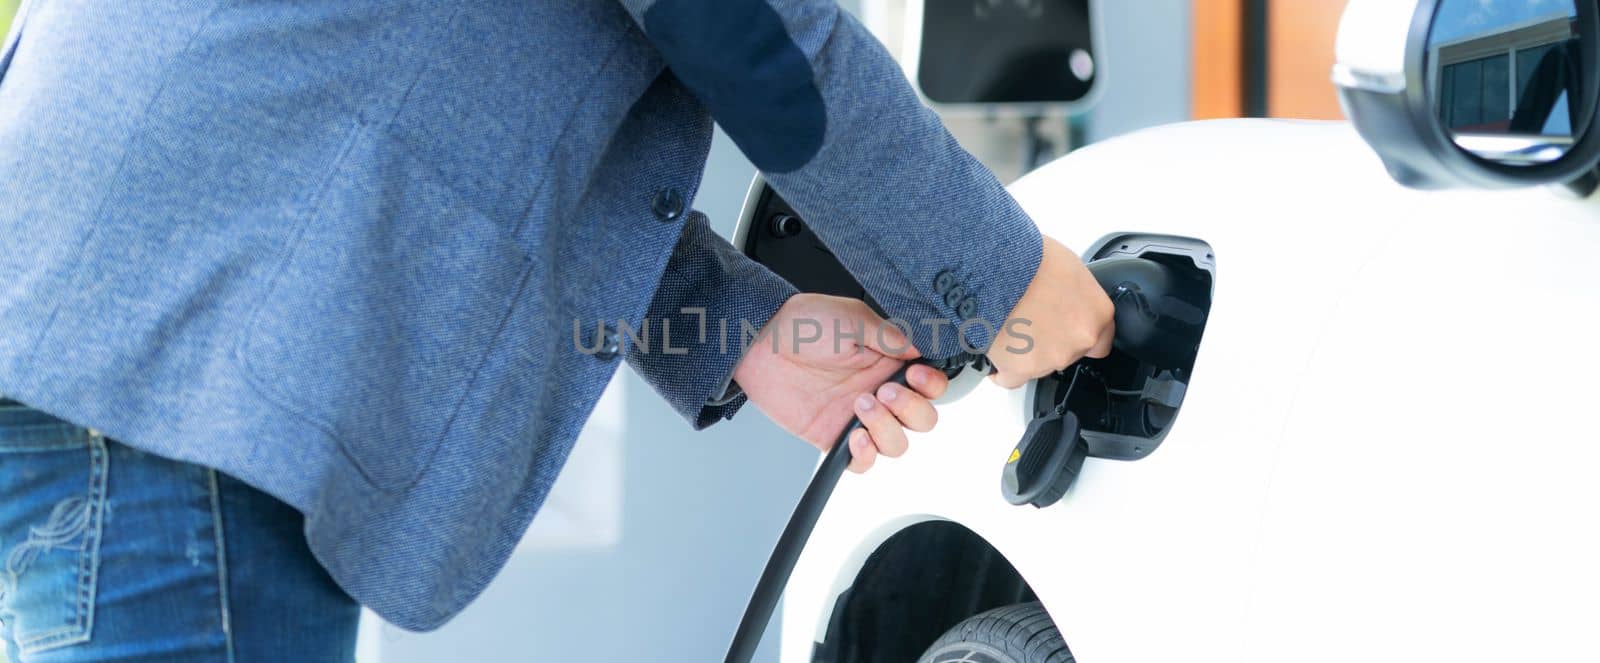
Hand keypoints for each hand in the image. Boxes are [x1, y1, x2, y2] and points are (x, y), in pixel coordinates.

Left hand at [734, 294, 949, 472]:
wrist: (760, 343)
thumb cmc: (802, 324)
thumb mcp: (851, 318)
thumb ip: (889, 336)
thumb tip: (919, 350)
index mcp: (889, 362)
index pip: (930, 385)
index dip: (932, 385)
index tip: (916, 374)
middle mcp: (879, 391)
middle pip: (922, 420)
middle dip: (911, 409)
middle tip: (883, 391)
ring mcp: (858, 417)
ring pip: (897, 444)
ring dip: (887, 429)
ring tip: (861, 405)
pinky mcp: (834, 436)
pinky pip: (863, 462)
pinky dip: (867, 457)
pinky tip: (856, 438)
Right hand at [987, 236, 1114, 388]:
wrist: (992, 269)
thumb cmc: (1027, 259)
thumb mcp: (1068, 266)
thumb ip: (1077, 293)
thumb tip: (1068, 297)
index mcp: (1097, 314)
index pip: (1102, 340)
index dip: (1078, 332)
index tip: (1066, 328)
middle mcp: (1079, 340)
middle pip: (1068, 353)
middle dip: (1052, 340)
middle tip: (1032, 319)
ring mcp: (1050, 358)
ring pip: (1040, 364)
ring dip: (1028, 351)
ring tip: (1010, 325)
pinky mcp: (1019, 369)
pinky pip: (1012, 378)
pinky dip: (1004, 369)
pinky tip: (998, 353)